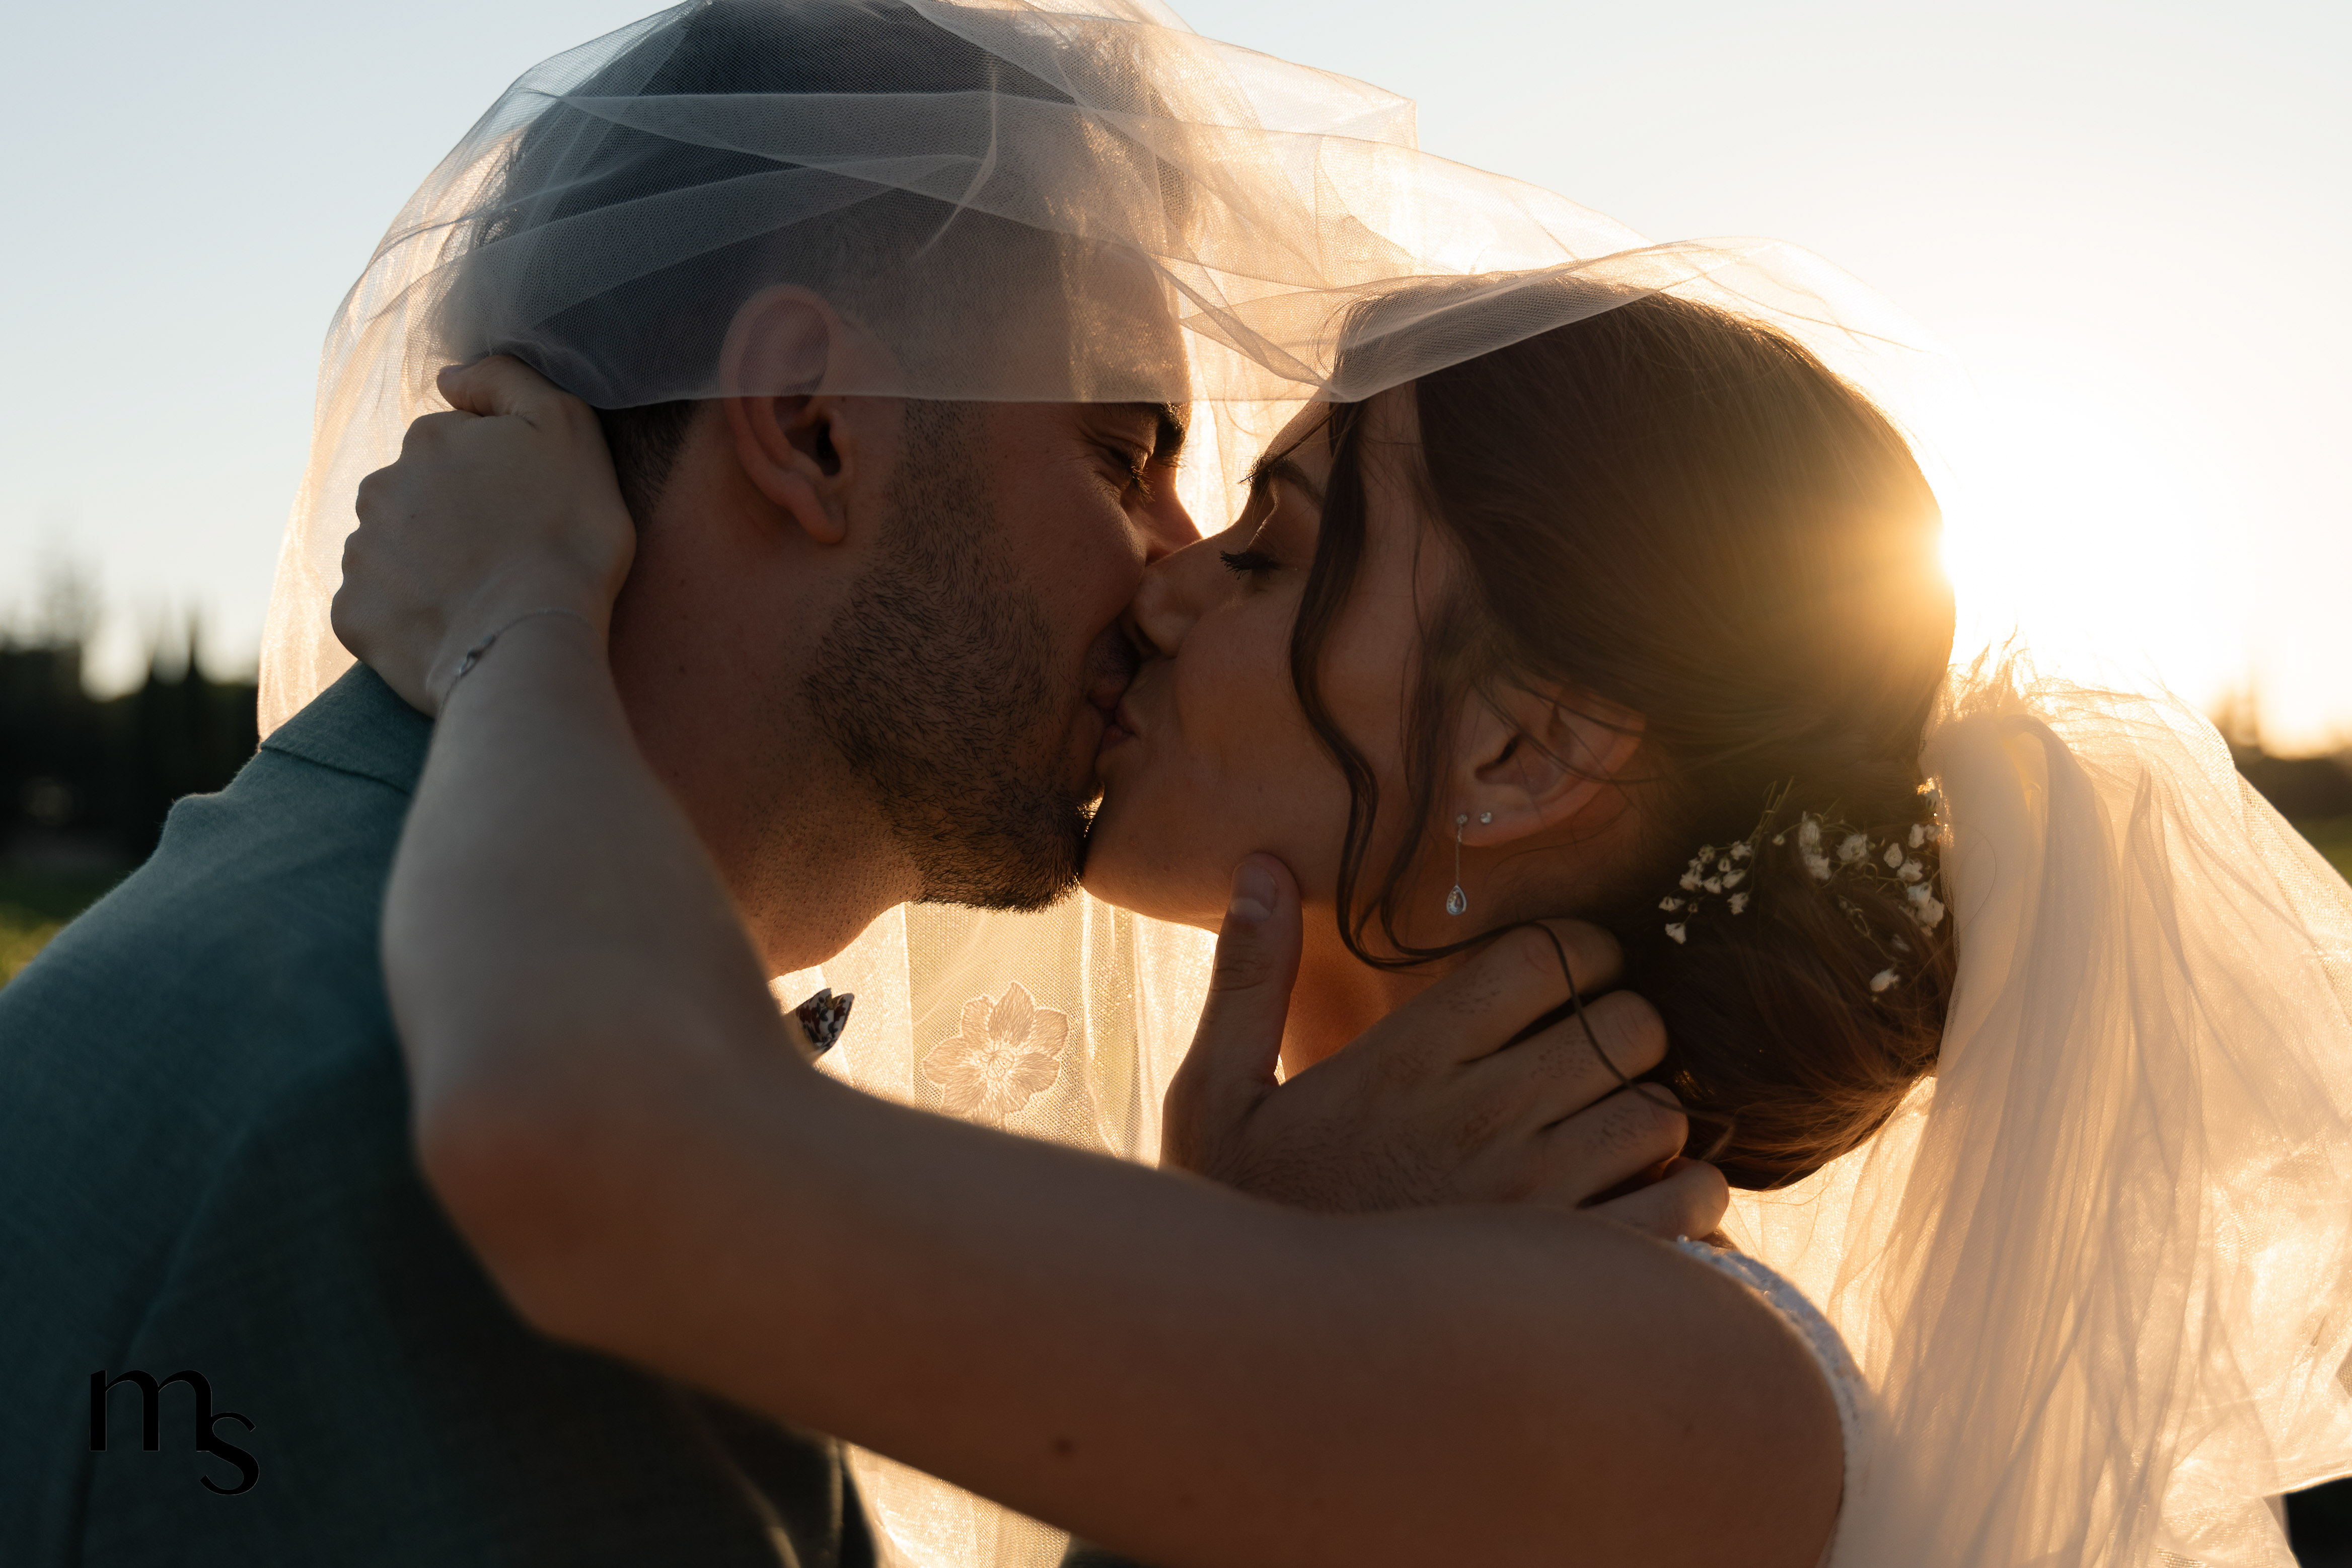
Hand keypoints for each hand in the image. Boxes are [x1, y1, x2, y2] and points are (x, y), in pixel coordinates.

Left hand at [333, 356, 637, 713]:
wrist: (530, 641)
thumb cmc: (565, 535)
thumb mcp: (567, 426)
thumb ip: (505, 379)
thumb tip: (447, 377)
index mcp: (428, 440)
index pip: (456, 447)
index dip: (496, 478)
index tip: (528, 511)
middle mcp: (380, 487)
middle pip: (417, 497)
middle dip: (451, 520)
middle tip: (505, 557)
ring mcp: (360, 554)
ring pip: (392, 552)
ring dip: (426, 568)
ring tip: (479, 598)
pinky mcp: (352, 614)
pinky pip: (376, 610)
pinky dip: (407, 618)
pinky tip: (451, 628)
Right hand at [1163, 855, 1728, 1240]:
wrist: (1268, 1363)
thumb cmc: (1248, 1221)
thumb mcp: (1218, 1095)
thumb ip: (1250, 976)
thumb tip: (1259, 864)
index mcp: (1407, 1062)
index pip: (1547, 957)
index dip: (1581, 952)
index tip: (1577, 975)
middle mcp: (1480, 1118)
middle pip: (1625, 1025)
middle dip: (1625, 1030)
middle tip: (1599, 1058)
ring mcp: (1534, 1202)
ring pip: (1663, 1113)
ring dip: (1653, 1117)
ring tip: (1614, 1138)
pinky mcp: (1571, 1276)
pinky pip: (1688, 1205)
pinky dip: (1691, 1198)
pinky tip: (1650, 1205)